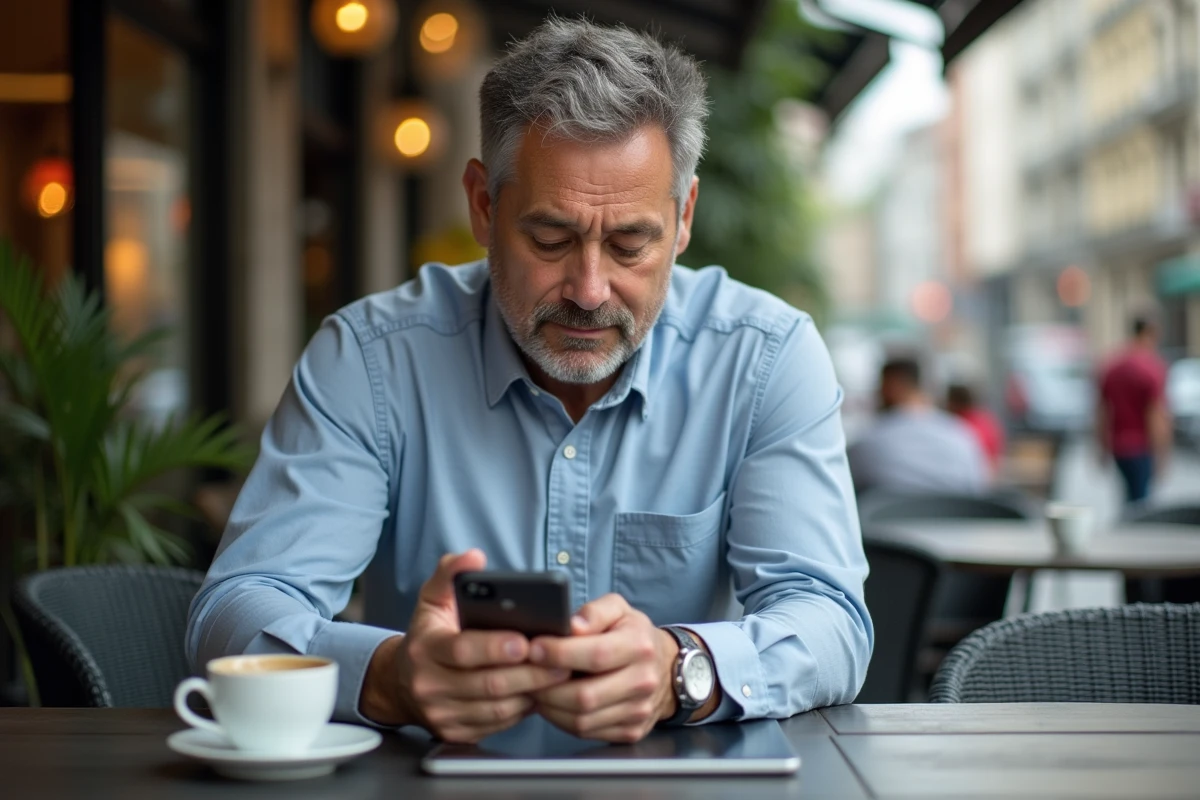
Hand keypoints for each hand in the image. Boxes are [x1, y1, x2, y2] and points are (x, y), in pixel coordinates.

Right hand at [360, 550, 569, 741]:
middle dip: (529, 672)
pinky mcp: (456, 733)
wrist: (402, 683)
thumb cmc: (428, 636)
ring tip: (557, 675)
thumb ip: (450, 573)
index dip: (495, 647)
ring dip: (531, 692)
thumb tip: (473, 557)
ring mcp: (442, 713)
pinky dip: (522, 710)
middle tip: (560, 660)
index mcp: (425, 649)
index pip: (463, 650)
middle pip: (488, 683)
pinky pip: (498, 724)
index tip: (525, 640)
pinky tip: (538, 693)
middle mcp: (430, 685)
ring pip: (497, 708)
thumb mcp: (431, 600)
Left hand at [528, 594, 678, 742]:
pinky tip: (553, 703)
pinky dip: (562, 720)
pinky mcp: (631, 731)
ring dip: (550, 707)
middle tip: (526, 674)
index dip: (559, 654)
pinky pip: (587, 733)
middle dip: (546, 687)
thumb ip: (593, 612)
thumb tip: (571, 626)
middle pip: (585, 695)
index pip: (596, 655)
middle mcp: (643, 681)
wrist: (665, 667)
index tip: (534, 649)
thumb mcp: (618, 610)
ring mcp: (639, 710)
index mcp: (639, 645)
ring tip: (535, 689)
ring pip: (582, 720)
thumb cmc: (632, 635)